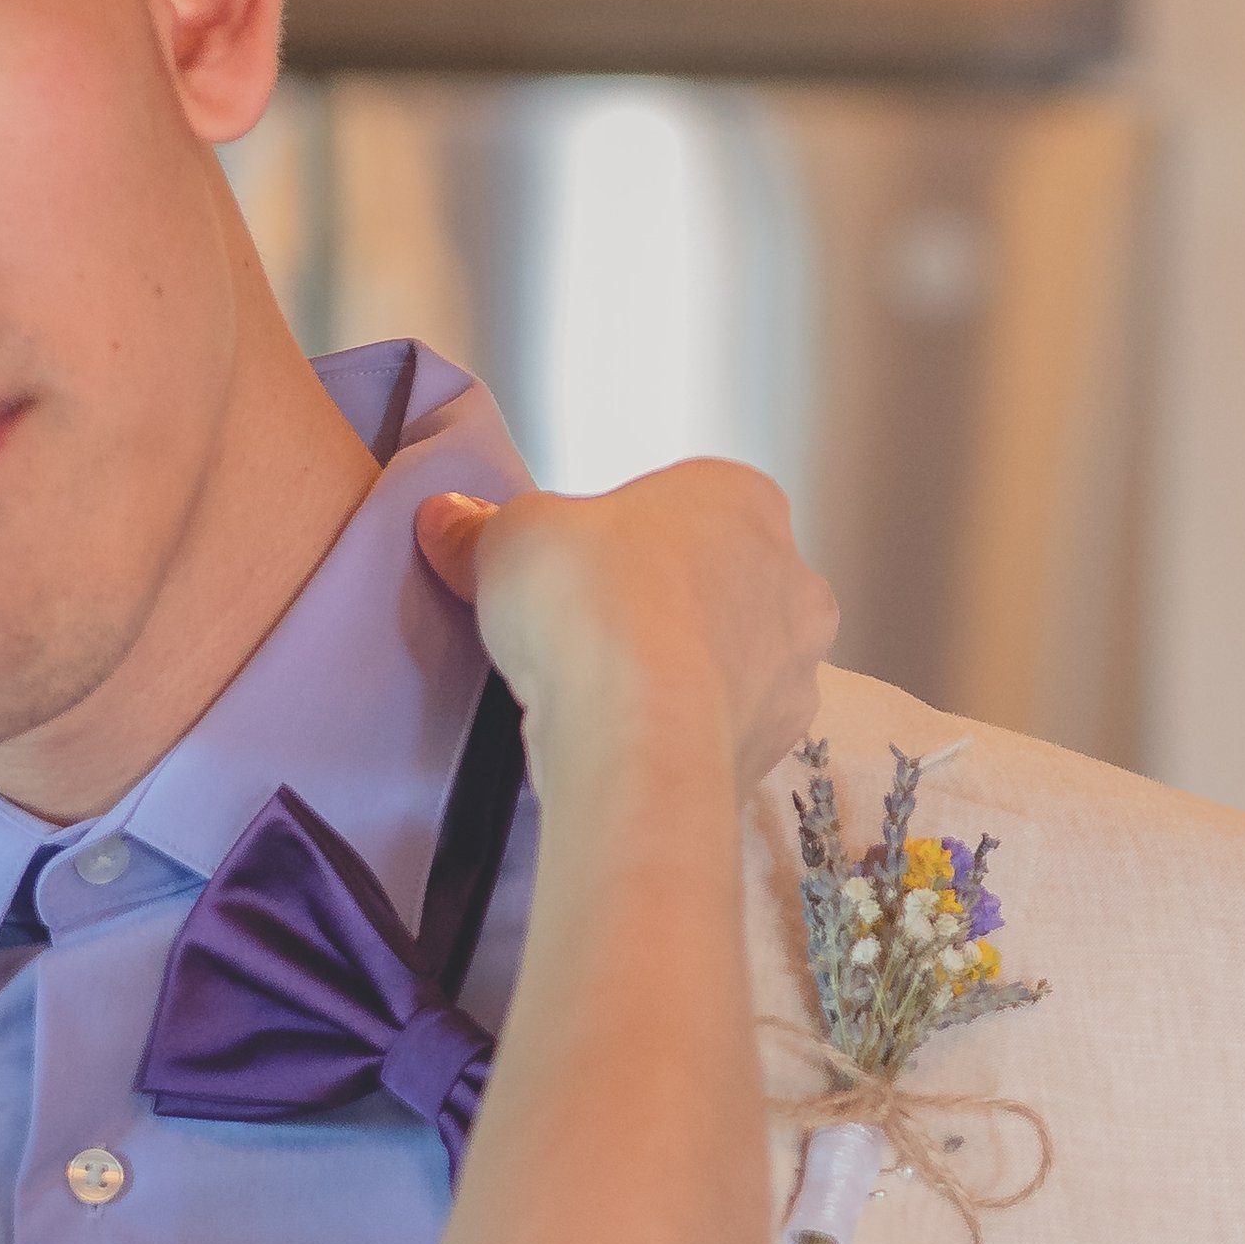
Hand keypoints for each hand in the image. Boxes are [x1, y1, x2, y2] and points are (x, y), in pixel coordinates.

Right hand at [419, 467, 833, 796]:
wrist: (637, 738)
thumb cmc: (592, 606)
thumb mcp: (508, 537)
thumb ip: (480, 525)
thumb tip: (449, 520)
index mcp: (741, 497)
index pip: (678, 505)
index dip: (616, 537)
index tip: (571, 569)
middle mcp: (791, 576)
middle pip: (713, 582)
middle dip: (659, 604)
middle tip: (587, 630)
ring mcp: (796, 668)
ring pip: (727, 661)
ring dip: (678, 672)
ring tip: (603, 694)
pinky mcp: (778, 746)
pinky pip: (723, 729)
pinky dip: (683, 733)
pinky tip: (628, 740)